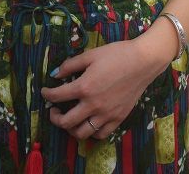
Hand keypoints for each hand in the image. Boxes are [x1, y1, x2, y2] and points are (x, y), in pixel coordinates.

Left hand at [40, 35, 173, 140]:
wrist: (143, 61)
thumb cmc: (117, 54)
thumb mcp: (90, 55)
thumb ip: (70, 65)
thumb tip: (55, 74)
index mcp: (84, 87)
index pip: (57, 96)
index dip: (46, 94)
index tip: (44, 91)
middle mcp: (93, 105)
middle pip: (66, 122)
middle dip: (54, 118)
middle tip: (53, 111)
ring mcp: (106, 114)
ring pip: (82, 133)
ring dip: (71, 129)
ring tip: (70, 120)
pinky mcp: (118, 118)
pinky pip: (100, 134)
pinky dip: (91, 132)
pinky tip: (88, 122)